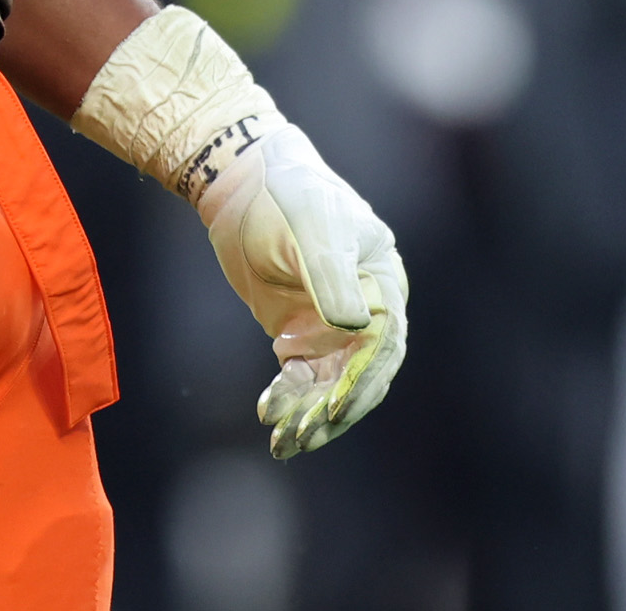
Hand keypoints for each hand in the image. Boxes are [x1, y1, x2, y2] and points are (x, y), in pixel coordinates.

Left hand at [193, 119, 409, 458]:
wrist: (242, 180)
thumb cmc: (289, 193)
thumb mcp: (313, 227)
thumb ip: (331, 274)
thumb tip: (358, 326)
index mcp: (382, 283)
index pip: (384, 345)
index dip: (361, 379)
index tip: (333, 406)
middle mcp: (364, 311)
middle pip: (359, 375)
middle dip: (333, 410)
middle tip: (304, 436)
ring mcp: (330, 324)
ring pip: (329, 383)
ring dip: (308, 415)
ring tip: (283, 444)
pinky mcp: (297, 331)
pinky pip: (300, 376)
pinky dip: (287, 397)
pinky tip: (268, 414)